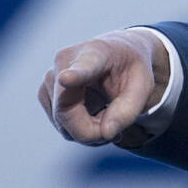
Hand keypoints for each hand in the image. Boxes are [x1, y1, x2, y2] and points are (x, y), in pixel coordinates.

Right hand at [38, 28, 169, 144]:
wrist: (118, 55)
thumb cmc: (132, 70)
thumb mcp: (143, 87)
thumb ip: (128, 110)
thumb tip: (106, 133)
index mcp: (96, 54)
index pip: (84, 67)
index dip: (74, 76)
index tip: (66, 78)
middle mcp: (64, 62)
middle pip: (66, 113)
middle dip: (93, 130)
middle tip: (116, 123)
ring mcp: (50, 78)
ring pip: (63, 124)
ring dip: (89, 130)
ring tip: (107, 112)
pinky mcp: (43, 93)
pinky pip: (61, 126)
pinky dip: (80, 129)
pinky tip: (94, 113)